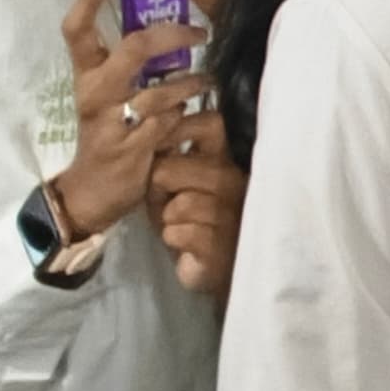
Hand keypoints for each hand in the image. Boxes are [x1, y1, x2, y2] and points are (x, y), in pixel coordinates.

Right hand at [49, 0, 206, 241]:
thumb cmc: (108, 133)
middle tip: (199, 32)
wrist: (91, 191)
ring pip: (163, 90)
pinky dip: (188, 115)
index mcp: (85, 76)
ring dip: (192, 84)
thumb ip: (133, 67)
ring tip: (206, 83)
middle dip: (172, 35)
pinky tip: (192, 115)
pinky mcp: (133, 147)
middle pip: (134, 49)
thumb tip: (171, 30)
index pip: (76, 30)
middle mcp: (95, 94)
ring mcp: (113, 121)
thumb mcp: (110, 96)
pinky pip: (172, 121)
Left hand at [147, 112, 245, 299]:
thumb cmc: (191, 219)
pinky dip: (172, 238)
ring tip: (176, 223)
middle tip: (166, 199)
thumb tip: (154, 130)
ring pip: (178, 204)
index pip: (210, 124)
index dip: (177, 129)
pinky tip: (184, 241)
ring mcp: (232, 214)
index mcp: (226, 159)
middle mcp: (235, 181)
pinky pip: (178, 233)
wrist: (211, 266)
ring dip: (166, 217)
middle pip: (170, 169)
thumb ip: (171, 156)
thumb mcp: (179, 183)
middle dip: (157, 187)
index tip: (161, 147)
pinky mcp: (221, 247)